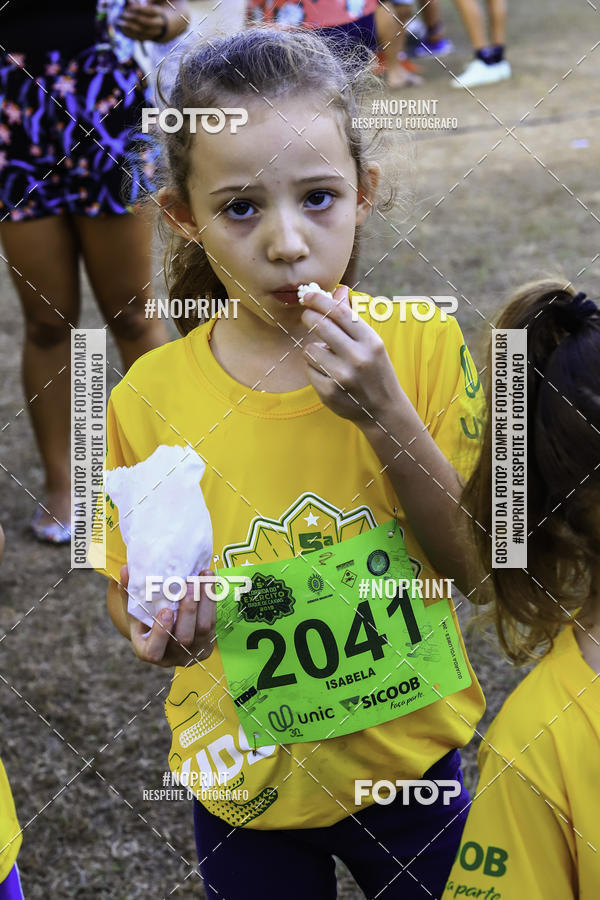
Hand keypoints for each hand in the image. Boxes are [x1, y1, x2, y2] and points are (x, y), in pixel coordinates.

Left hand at [117, 2, 171, 41]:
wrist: (167, 24)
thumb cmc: (159, 7)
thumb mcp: (157, 1)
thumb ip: (148, 0)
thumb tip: (135, 2)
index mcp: (162, 13)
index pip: (152, 11)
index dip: (141, 9)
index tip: (130, 5)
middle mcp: (160, 25)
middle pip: (147, 23)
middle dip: (134, 18)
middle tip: (123, 14)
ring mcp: (155, 33)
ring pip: (143, 33)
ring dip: (130, 28)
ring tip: (120, 22)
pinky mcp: (149, 38)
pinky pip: (140, 38)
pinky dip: (130, 34)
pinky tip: (122, 29)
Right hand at [117, 564, 216, 667]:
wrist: (168, 633)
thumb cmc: (146, 620)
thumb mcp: (135, 610)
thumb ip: (129, 593)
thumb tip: (124, 570)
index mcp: (149, 652)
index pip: (154, 651)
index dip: (161, 632)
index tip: (166, 611)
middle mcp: (172, 656)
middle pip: (184, 638)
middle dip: (188, 611)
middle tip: (188, 585)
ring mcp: (193, 651)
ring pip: (203, 628)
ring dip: (203, 601)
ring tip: (200, 577)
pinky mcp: (208, 642)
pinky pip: (213, 621)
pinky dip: (211, 599)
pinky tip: (208, 580)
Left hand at [300, 285, 404, 425]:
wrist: (383, 410)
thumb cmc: (375, 371)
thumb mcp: (371, 344)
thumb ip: (351, 318)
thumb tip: (339, 290)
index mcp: (371, 342)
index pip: (339, 312)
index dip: (320, 300)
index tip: (308, 295)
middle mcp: (358, 358)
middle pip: (321, 325)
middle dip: (309, 317)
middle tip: (307, 316)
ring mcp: (342, 377)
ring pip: (310, 349)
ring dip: (313, 349)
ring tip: (325, 355)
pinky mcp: (329, 392)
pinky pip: (309, 369)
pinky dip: (314, 368)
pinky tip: (328, 374)